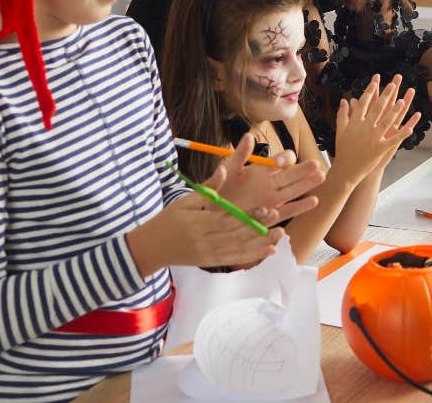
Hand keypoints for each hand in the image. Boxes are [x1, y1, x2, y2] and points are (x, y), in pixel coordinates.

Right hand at [126, 181, 287, 276]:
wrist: (150, 248)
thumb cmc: (168, 220)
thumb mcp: (185, 201)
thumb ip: (208, 188)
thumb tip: (224, 169)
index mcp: (198, 222)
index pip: (228, 218)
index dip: (249, 214)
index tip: (267, 207)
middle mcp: (205, 240)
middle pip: (237, 234)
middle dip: (259, 226)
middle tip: (278, 216)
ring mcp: (208, 254)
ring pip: (239, 248)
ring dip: (261, 242)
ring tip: (281, 234)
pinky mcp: (211, 262)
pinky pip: (235, 260)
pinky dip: (253, 256)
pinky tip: (268, 251)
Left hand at [216, 133, 325, 222]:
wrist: (213, 212)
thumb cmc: (219, 190)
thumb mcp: (228, 170)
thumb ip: (240, 155)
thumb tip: (248, 135)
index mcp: (260, 170)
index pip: (279, 160)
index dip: (285, 158)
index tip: (283, 162)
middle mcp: (269, 184)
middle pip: (291, 175)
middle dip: (304, 170)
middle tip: (316, 164)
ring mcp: (271, 199)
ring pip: (293, 190)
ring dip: (307, 184)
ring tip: (321, 177)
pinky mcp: (270, 215)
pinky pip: (288, 210)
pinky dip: (300, 206)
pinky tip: (313, 201)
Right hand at [333, 74, 420, 180]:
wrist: (346, 169)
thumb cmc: (343, 149)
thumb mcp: (341, 130)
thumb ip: (343, 114)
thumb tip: (345, 100)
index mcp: (355, 122)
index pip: (364, 102)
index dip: (370, 90)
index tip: (376, 80)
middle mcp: (365, 128)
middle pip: (377, 108)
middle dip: (386, 95)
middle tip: (393, 84)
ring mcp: (373, 138)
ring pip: (387, 121)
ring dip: (395, 111)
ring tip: (402, 101)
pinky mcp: (380, 149)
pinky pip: (394, 140)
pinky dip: (402, 133)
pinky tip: (411, 127)